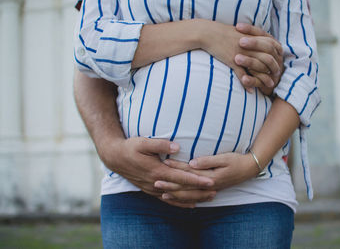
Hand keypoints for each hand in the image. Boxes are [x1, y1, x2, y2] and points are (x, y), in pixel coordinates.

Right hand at [101, 136, 215, 207]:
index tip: (210, 181)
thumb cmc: (130, 147)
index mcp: (157, 171)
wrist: (115, 158)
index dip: (196, 180)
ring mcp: (153, 188)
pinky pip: (168, 200)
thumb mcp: (144, 142)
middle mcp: (156, 183)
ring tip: (208, 198)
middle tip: (215, 190)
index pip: (181, 178)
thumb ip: (161, 144)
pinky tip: (191, 205)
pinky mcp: (150, 190)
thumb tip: (177, 147)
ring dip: (193, 198)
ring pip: (176, 197)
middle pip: (181, 190)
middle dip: (199, 191)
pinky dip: (180, 203)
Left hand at [154, 153, 260, 201]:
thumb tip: (192, 163)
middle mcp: (209, 185)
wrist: (250, 168)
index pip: (189, 173)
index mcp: (210, 176)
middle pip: (187, 186)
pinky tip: (178, 199)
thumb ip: (207, 161)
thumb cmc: (237, 160)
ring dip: (176, 193)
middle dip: (171, 184)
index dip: (176, 168)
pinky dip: (186, 199)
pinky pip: (196, 197)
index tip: (164, 163)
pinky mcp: (211, 189)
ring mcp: (210, 189)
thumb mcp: (224, 158)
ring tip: (162, 193)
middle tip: (156, 182)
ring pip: (190, 194)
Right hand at [199, 20, 282, 93]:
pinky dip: (248, 83)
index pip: (272, 45)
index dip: (277, 54)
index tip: (280, 61)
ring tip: (269, 85)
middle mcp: (249, 45)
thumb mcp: (239, 31)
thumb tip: (257, 40)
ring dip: (264, 78)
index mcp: (252, 37)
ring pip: (258, 67)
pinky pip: (243, 74)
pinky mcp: (232, 60)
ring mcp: (241, 53)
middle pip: (268, 58)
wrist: (207, 32)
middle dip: (274, 68)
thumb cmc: (221, 32)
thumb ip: (250, 36)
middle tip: (277, 76)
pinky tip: (251, 90)